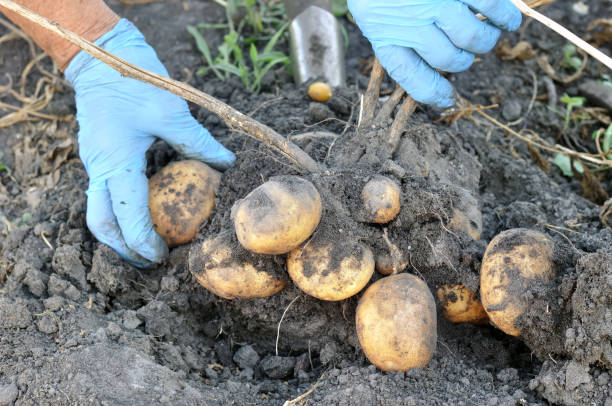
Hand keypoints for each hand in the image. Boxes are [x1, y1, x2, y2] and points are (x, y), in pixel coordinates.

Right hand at [66, 19, 235, 267]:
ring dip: (120, 233)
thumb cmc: (135, 80)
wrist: (101, 56)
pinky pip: (105, 194)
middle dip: (123, 248)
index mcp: (114, 161)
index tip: (162, 257)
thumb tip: (228, 165)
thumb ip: (198, 143)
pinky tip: (146, 213)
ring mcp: (95, 163)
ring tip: (147, 245)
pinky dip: (122, 211)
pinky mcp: (99, 156)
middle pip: (101, 224)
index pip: (126, 215)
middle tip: (150, 261)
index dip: (143, 242)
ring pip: (99, 211)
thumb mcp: (171, 112)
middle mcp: (98, 168)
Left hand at [348, 0, 521, 107]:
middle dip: (464, 60)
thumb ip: (397, 32)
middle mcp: (408, 21)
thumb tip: (438, 66)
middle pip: (448, 59)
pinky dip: (505, 17)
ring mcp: (435, 2)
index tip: (447, 99)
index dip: (432, 92)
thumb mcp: (375, 8)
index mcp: (383, 32)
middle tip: (470, 49)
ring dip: (486, 40)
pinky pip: (490, 7)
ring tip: (491, 33)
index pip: (410, 74)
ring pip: (472, 38)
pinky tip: (510, 20)